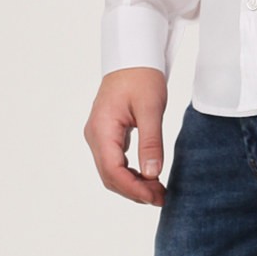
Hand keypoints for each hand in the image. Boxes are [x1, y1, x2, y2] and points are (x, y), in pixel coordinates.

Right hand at [85, 67, 169, 206]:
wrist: (133, 57)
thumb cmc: (141, 77)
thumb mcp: (151, 109)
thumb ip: (151, 142)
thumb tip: (153, 174)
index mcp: (102, 129)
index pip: (113, 170)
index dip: (133, 188)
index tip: (155, 197)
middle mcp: (94, 135)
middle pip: (109, 176)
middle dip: (134, 191)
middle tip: (162, 198)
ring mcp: (98, 136)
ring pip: (111, 172)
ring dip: (132, 185)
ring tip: (158, 191)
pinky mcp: (106, 135)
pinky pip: (114, 162)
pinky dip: (130, 174)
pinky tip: (149, 177)